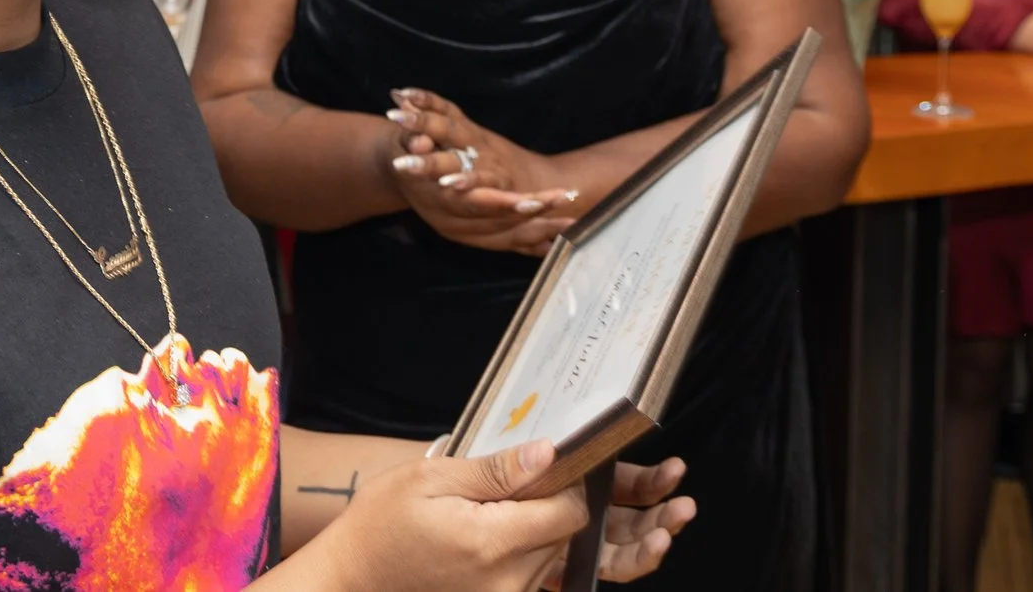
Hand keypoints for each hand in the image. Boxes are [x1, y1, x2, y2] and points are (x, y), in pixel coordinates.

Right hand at [302, 441, 687, 591]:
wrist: (350, 584)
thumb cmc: (380, 527)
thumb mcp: (430, 482)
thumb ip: (495, 472)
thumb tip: (550, 454)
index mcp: (492, 544)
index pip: (569, 511)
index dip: (591, 483)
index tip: (604, 459)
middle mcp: (510, 582)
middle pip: (586, 544)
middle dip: (634, 519)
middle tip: (682, 501)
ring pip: (579, 566)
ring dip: (627, 548)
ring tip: (670, 528)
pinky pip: (555, 582)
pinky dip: (587, 564)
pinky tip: (624, 546)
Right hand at [386, 89, 577, 256]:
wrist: (398, 169)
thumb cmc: (405, 150)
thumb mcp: (404, 140)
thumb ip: (413, 141)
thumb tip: (420, 142)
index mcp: (439, 201)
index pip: (476, 205)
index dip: (504, 204)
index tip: (533, 199)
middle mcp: (453, 222)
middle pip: (499, 224)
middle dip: (534, 218)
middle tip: (566, 207)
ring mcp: (464, 232)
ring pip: (507, 237)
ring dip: (541, 231)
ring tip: (572, 223)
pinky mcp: (474, 234)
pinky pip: (507, 244)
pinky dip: (532, 245)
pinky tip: (556, 244)